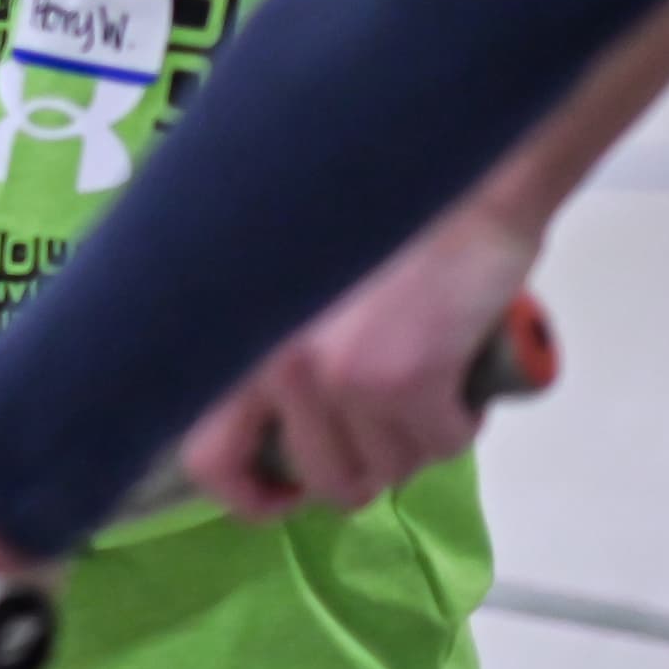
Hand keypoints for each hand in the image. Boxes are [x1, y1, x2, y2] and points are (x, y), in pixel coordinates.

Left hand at [183, 201, 539, 518]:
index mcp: (235, 335)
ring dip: (413, 438)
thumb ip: (270, 343)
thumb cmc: (381, 220)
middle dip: (360, 467)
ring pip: (385, 468)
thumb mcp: (295, 280)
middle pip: (318, 477)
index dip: (252, 492)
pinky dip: (459, 421)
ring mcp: (334, 377)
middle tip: (386, 427)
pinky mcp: (402, 383)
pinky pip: (440, 446)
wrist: (457, 176)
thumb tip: (279, 425)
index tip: (284, 492)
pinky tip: (457, 366)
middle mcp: (271, 363)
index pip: (209, 455)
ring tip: (426, 371)